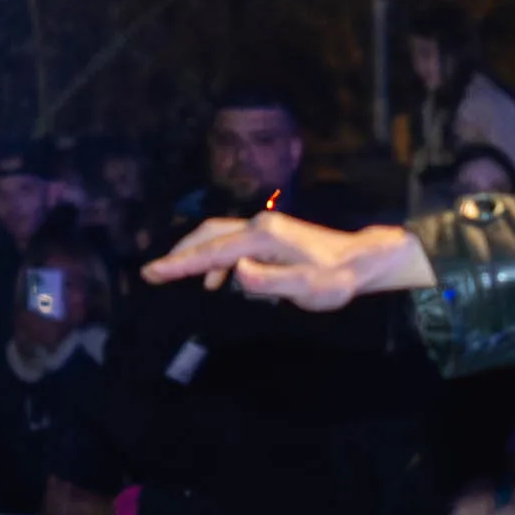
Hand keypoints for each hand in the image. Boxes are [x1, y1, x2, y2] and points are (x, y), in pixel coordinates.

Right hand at [150, 203, 433, 310]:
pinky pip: (233, 242)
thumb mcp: (305, 288)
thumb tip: (234, 274)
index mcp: (262, 237)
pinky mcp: (272, 235)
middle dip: (179, 253)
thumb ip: (269, 282)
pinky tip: (216, 280)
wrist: (363, 260)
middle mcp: (259, 225)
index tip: (151, 273)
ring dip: (196, 253)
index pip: (211, 252)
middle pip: (208, 234)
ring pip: (219, 235)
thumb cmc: (336, 278)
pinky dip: (216, 257)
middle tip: (153, 272)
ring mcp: (265, 228)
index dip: (179, 265)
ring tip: (174, 275)